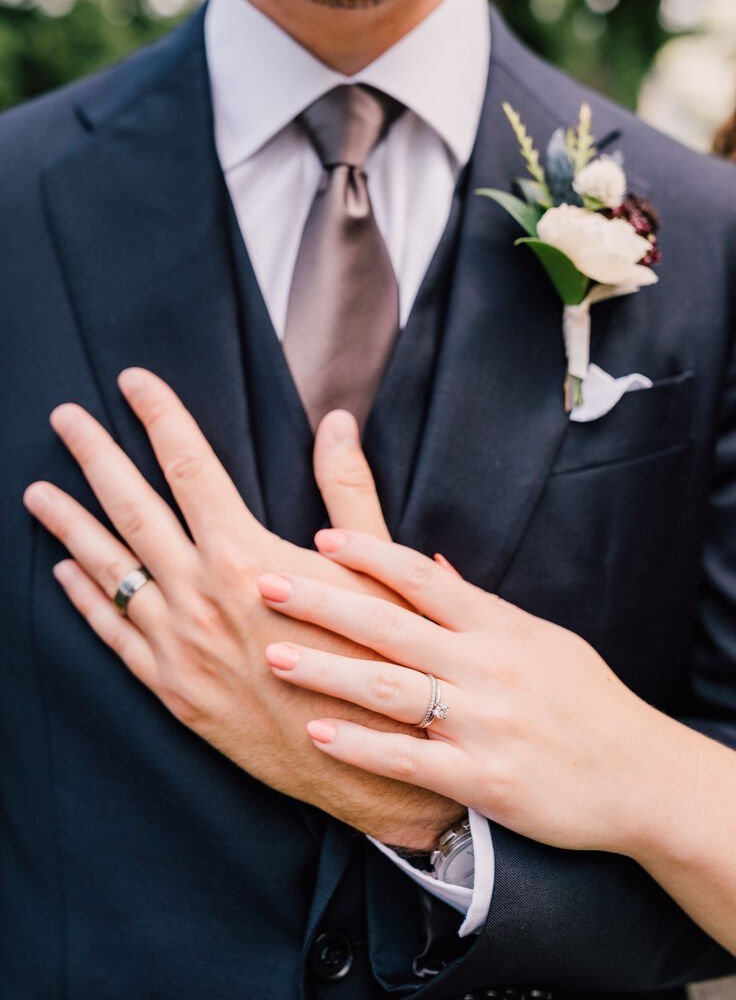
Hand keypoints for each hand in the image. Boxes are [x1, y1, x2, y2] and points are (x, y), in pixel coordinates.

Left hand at [23, 370, 460, 846]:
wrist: (366, 763)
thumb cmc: (379, 662)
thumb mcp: (377, 572)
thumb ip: (349, 491)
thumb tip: (337, 422)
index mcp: (249, 559)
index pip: (193, 468)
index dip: (161, 417)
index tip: (133, 380)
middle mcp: (202, 597)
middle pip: (134, 509)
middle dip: (96, 456)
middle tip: (64, 416)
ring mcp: (179, 646)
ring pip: (109, 571)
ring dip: (70, 526)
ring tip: (37, 492)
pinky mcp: (172, 690)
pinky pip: (113, 636)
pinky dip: (85, 601)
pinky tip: (64, 574)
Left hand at [258, 528, 692, 856]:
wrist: (637, 774)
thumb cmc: (585, 699)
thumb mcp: (539, 638)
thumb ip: (478, 606)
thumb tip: (430, 567)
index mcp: (497, 626)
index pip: (420, 578)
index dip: (368, 555)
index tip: (319, 540)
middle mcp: (486, 666)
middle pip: (391, 624)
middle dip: (324, 603)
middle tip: (264, 585)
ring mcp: (484, 722)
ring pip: (391, 688)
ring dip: (328, 670)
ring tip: (275, 654)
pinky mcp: (484, 778)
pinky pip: (410, 760)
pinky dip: (362, 746)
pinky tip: (318, 733)